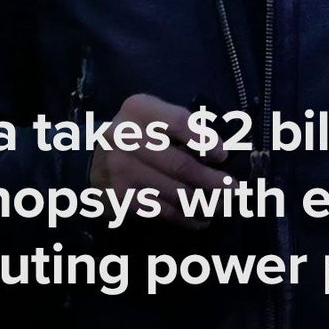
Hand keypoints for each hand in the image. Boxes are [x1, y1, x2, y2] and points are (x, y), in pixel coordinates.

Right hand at [90, 92, 231, 228]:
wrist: (93, 159)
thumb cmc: (137, 133)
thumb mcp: (154, 116)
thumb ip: (182, 125)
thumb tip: (221, 151)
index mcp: (139, 110)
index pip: (177, 122)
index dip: (204, 139)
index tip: (222, 155)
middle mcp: (127, 138)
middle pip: (179, 164)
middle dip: (212, 180)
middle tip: (234, 189)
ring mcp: (123, 171)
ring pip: (175, 192)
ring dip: (205, 202)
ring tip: (224, 205)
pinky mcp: (123, 199)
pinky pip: (163, 211)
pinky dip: (187, 218)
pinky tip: (202, 218)